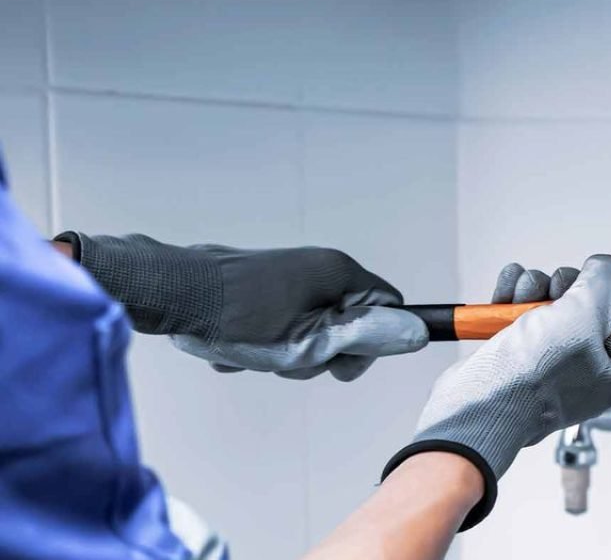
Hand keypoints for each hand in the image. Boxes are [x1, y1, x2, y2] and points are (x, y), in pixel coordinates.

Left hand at [58, 233, 427, 380]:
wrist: (172, 293)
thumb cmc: (240, 318)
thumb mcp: (311, 341)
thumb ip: (366, 338)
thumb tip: (417, 332)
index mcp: (338, 272)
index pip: (388, 307)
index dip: (372, 344)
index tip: (340, 366)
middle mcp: (317, 266)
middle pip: (348, 322)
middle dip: (321, 353)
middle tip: (288, 360)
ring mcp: (287, 274)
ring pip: (310, 327)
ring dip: (287, 352)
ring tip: (255, 353)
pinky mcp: (259, 284)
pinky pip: (279, 322)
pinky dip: (262, 340)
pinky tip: (236, 346)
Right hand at [383, 255, 610, 530]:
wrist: (476, 406)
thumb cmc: (532, 380)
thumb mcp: (585, 319)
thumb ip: (607, 283)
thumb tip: (606, 267)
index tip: (594, 286)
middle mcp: (587, 365)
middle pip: (588, 302)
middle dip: (564, 287)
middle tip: (554, 298)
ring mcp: (550, 358)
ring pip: (551, 300)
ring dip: (533, 289)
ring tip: (520, 302)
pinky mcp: (519, 351)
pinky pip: (522, 308)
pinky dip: (511, 295)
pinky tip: (503, 298)